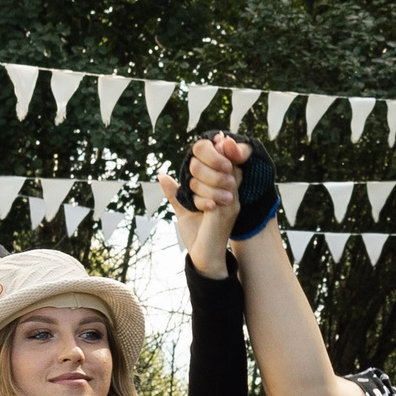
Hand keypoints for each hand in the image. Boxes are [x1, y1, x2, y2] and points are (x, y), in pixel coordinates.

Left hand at [163, 133, 240, 279]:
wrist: (204, 258)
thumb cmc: (197, 235)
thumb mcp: (184, 210)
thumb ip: (176, 193)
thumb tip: (162, 176)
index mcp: (224, 192)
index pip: (228, 162)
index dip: (222, 148)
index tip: (214, 137)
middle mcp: (233, 195)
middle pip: (228, 163)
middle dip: (211, 156)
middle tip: (195, 157)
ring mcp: (232, 203)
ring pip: (223, 174)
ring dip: (204, 171)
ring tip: (191, 172)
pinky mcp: (227, 212)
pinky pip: (220, 190)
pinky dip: (207, 184)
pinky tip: (193, 182)